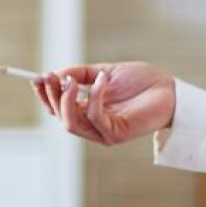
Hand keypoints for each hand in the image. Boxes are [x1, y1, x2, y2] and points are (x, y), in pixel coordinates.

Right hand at [32, 63, 175, 146]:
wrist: (168, 88)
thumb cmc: (140, 81)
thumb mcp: (104, 72)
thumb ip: (80, 73)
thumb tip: (56, 74)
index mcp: (87, 111)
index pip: (57, 109)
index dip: (45, 95)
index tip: (37, 77)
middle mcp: (92, 125)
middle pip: (60, 117)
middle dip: (52, 96)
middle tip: (51, 76)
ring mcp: (103, 132)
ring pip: (71, 122)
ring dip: (67, 100)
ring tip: (71, 79)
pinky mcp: (116, 134)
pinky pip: (95, 117)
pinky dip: (93, 97)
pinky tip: (101, 80)